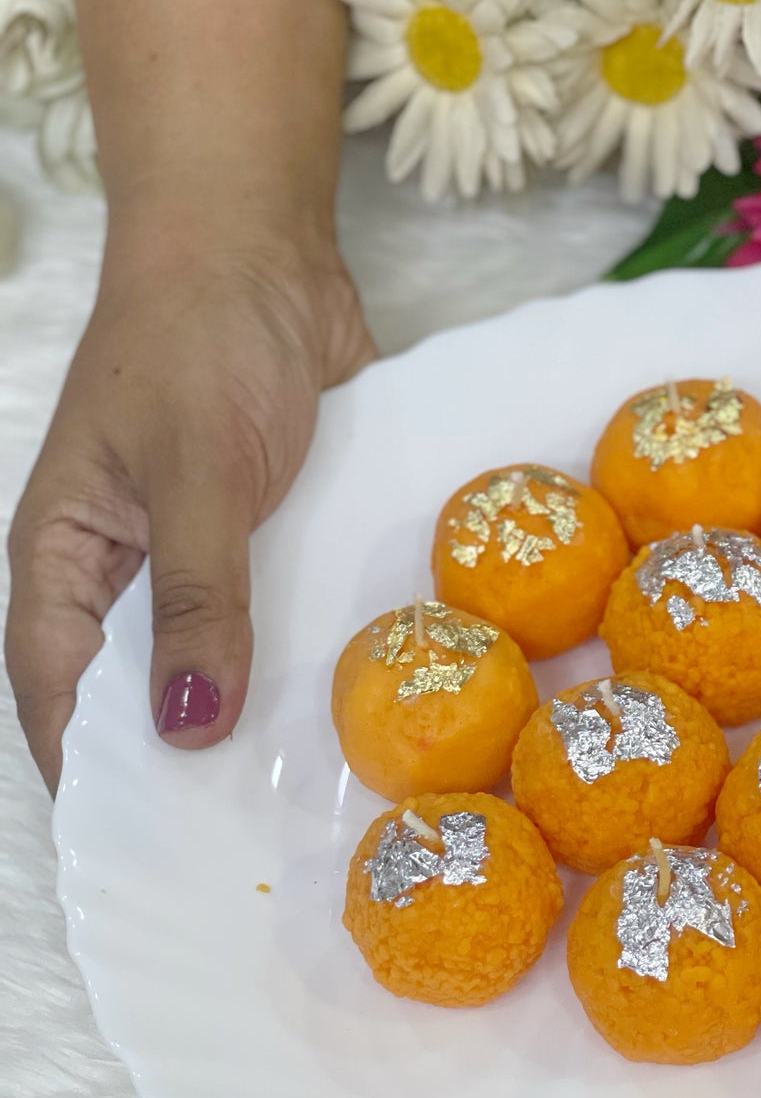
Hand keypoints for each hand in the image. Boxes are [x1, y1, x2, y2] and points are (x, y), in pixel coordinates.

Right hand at [6, 212, 374, 791]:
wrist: (265, 245)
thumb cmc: (199, 338)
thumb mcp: (194, 474)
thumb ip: (194, 598)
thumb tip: (185, 726)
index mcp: (64, 556)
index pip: (59, 691)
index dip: (97, 773)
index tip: (150, 852)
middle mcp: (126, 569)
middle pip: (143, 692)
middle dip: (187, 764)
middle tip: (249, 849)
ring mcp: (201, 554)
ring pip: (219, 660)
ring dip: (258, 716)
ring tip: (314, 800)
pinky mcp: (270, 535)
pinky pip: (282, 614)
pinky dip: (310, 656)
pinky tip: (364, 711)